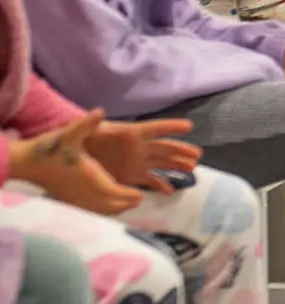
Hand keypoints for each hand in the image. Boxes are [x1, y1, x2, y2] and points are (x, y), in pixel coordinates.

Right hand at [10, 113, 142, 214]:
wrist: (26, 163)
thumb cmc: (49, 148)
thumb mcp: (69, 133)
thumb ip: (86, 124)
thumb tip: (99, 112)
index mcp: (87, 176)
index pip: (112, 192)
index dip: (128, 196)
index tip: (141, 194)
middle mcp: (82, 191)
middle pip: (109, 206)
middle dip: (126, 204)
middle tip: (140, 198)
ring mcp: (74, 199)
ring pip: (100, 210)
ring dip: (116, 209)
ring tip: (129, 202)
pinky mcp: (68, 201)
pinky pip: (90, 211)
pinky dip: (102, 210)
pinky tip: (108, 204)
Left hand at [84, 119, 200, 194]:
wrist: (68, 156)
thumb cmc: (76, 140)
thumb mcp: (80, 130)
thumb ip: (89, 122)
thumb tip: (98, 112)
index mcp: (129, 134)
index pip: (154, 129)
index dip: (170, 127)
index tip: (188, 126)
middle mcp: (138, 147)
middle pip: (164, 148)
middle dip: (181, 150)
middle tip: (197, 155)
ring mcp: (136, 162)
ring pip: (162, 164)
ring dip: (177, 166)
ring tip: (192, 169)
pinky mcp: (130, 176)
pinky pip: (150, 181)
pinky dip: (160, 185)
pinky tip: (169, 191)